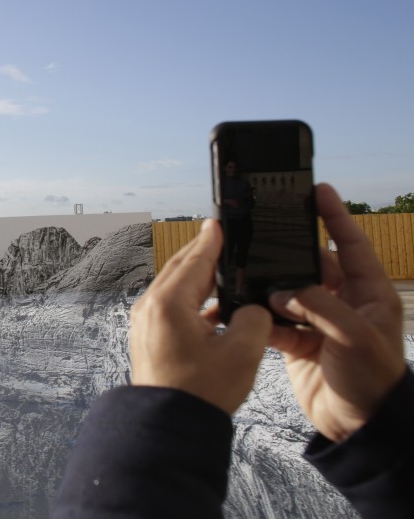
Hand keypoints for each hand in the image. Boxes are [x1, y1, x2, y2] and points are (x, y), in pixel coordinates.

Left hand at [131, 219, 271, 414]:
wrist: (170, 425)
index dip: (211, 241)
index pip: (194, 261)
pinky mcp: (149, 336)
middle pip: (180, 269)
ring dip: (198, 277)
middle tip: (222, 238)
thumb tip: (251, 306)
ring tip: (224, 270)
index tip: (219, 222)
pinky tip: (215, 305)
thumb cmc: (201, 392)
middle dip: (202, 253)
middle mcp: (150, 307)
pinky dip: (192, 299)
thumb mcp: (242, 353)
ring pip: (175, 287)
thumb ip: (254, 319)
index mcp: (168, 304)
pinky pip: (171, 305)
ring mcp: (145, 321)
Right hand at [268, 183, 405, 441]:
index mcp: (369, 293)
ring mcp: (320, 322)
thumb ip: (320, 308)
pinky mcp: (300, 343)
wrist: (361, 426)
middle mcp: (344, 303)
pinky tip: (243, 311)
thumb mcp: (355, 338)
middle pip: (311, 265)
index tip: (318, 190)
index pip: (351, 244)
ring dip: (269, 287)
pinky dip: (260, 317)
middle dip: (289, 253)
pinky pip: (275, 321)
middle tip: (264, 233)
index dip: (335, 216)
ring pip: (289, 292)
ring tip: (246, 272)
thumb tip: (284, 291)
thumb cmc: (374, 380)